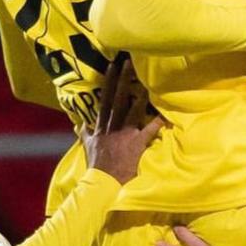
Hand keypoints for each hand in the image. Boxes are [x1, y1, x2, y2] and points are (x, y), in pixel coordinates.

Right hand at [81, 55, 163, 183]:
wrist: (102, 181)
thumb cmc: (96, 166)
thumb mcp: (87, 147)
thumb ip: (85, 134)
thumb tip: (79, 125)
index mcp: (101, 127)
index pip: (104, 100)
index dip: (108, 83)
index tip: (111, 67)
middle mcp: (112, 127)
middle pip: (117, 99)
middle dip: (122, 80)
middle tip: (128, 64)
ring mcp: (124, 134)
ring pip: (132, 111)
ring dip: (139, 97)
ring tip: (146, 82)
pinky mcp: (135, 144)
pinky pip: (149, 131)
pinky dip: (157, 124)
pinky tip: (165, 116)